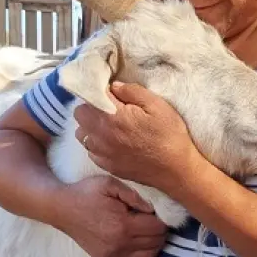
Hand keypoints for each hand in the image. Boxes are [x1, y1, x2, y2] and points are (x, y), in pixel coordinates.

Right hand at [61, 174, 168, 256]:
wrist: (62, 209)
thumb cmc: (86, 193)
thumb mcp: (110, 184)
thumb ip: (134, 195)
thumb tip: (152, 209)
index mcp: (123, 224)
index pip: (158, 228)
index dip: (163, 220)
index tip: (158, 212)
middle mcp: (119, 244)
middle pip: (155, 243)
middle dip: (161, 232)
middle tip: (155, 221)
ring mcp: (112, 255)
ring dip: (154, 246)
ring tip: (149, 233)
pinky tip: (141, 247)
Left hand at [74, 81, 200, 191]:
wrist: (176, 170)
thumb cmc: (170, 135)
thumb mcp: (157, 105)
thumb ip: (132, 91)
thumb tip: (114, 86)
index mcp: (112, 116)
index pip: (88, 97)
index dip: (99, 92)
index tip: (110, 94)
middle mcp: (101, 135)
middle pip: (79, 114)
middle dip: (91, 108)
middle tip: (110, 109)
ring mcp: (102, 153)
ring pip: (82, 134)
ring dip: (91, 127)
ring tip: (110, 127)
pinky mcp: (106, 166)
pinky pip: (90, 150)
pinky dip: (97, 144)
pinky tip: (114, 143)